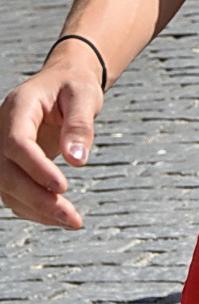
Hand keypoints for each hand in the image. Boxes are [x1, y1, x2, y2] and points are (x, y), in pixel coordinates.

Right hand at [0, 57, 104, 229]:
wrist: (62, 82)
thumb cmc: (74, 85)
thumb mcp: (84, 95)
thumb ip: (80, 125)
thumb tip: (77, 161)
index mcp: (19, 106)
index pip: (16, 142)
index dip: (36, 168)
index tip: (63, 187)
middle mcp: (2, 129)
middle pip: (6, 171)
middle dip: (37, 198)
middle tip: (72, 218)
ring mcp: (1, 149)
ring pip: (7, 188)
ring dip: (37, 209)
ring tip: (72, 221)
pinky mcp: (9, 165)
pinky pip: (13, 192)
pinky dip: (34, 208)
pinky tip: (59, 217)